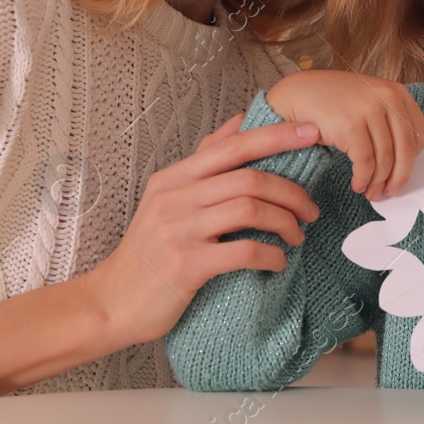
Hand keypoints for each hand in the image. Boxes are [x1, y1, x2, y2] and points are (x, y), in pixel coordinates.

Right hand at [88, 113, 323, 346]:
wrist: (112, 303)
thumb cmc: (147, 253)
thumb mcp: (167, 198)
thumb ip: (205, 160)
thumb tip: (240, 120)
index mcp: (174, 178)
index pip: (233, 146)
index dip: (276, 136)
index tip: (311, 134)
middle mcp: (175, 197)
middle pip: (249, 178)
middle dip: (291, 191)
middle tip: (310, 209)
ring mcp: (179, 230)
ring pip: (249, 209)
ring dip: (285, 222)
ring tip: (297, 235)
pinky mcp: (186, 265)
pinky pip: (243, 251)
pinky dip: (270, 255)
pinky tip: (278, 262)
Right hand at [266, 70, 423, 199]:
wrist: (298, 94)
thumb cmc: (332, 101)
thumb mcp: (369, 101)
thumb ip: (389, 121)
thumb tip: (403, 162)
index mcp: (397, 92)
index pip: (419, 135)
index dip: (412, 161)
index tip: (401, 175)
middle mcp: (387, 97)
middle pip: (406, 150)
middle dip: (399, 177)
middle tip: (389, 192)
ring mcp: (369, 110)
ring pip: (385, 159)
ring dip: (377, 182)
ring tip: (370, 191)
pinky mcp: (350, 126)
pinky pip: (365, 163)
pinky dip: (363, 179)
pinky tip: (357, 184)